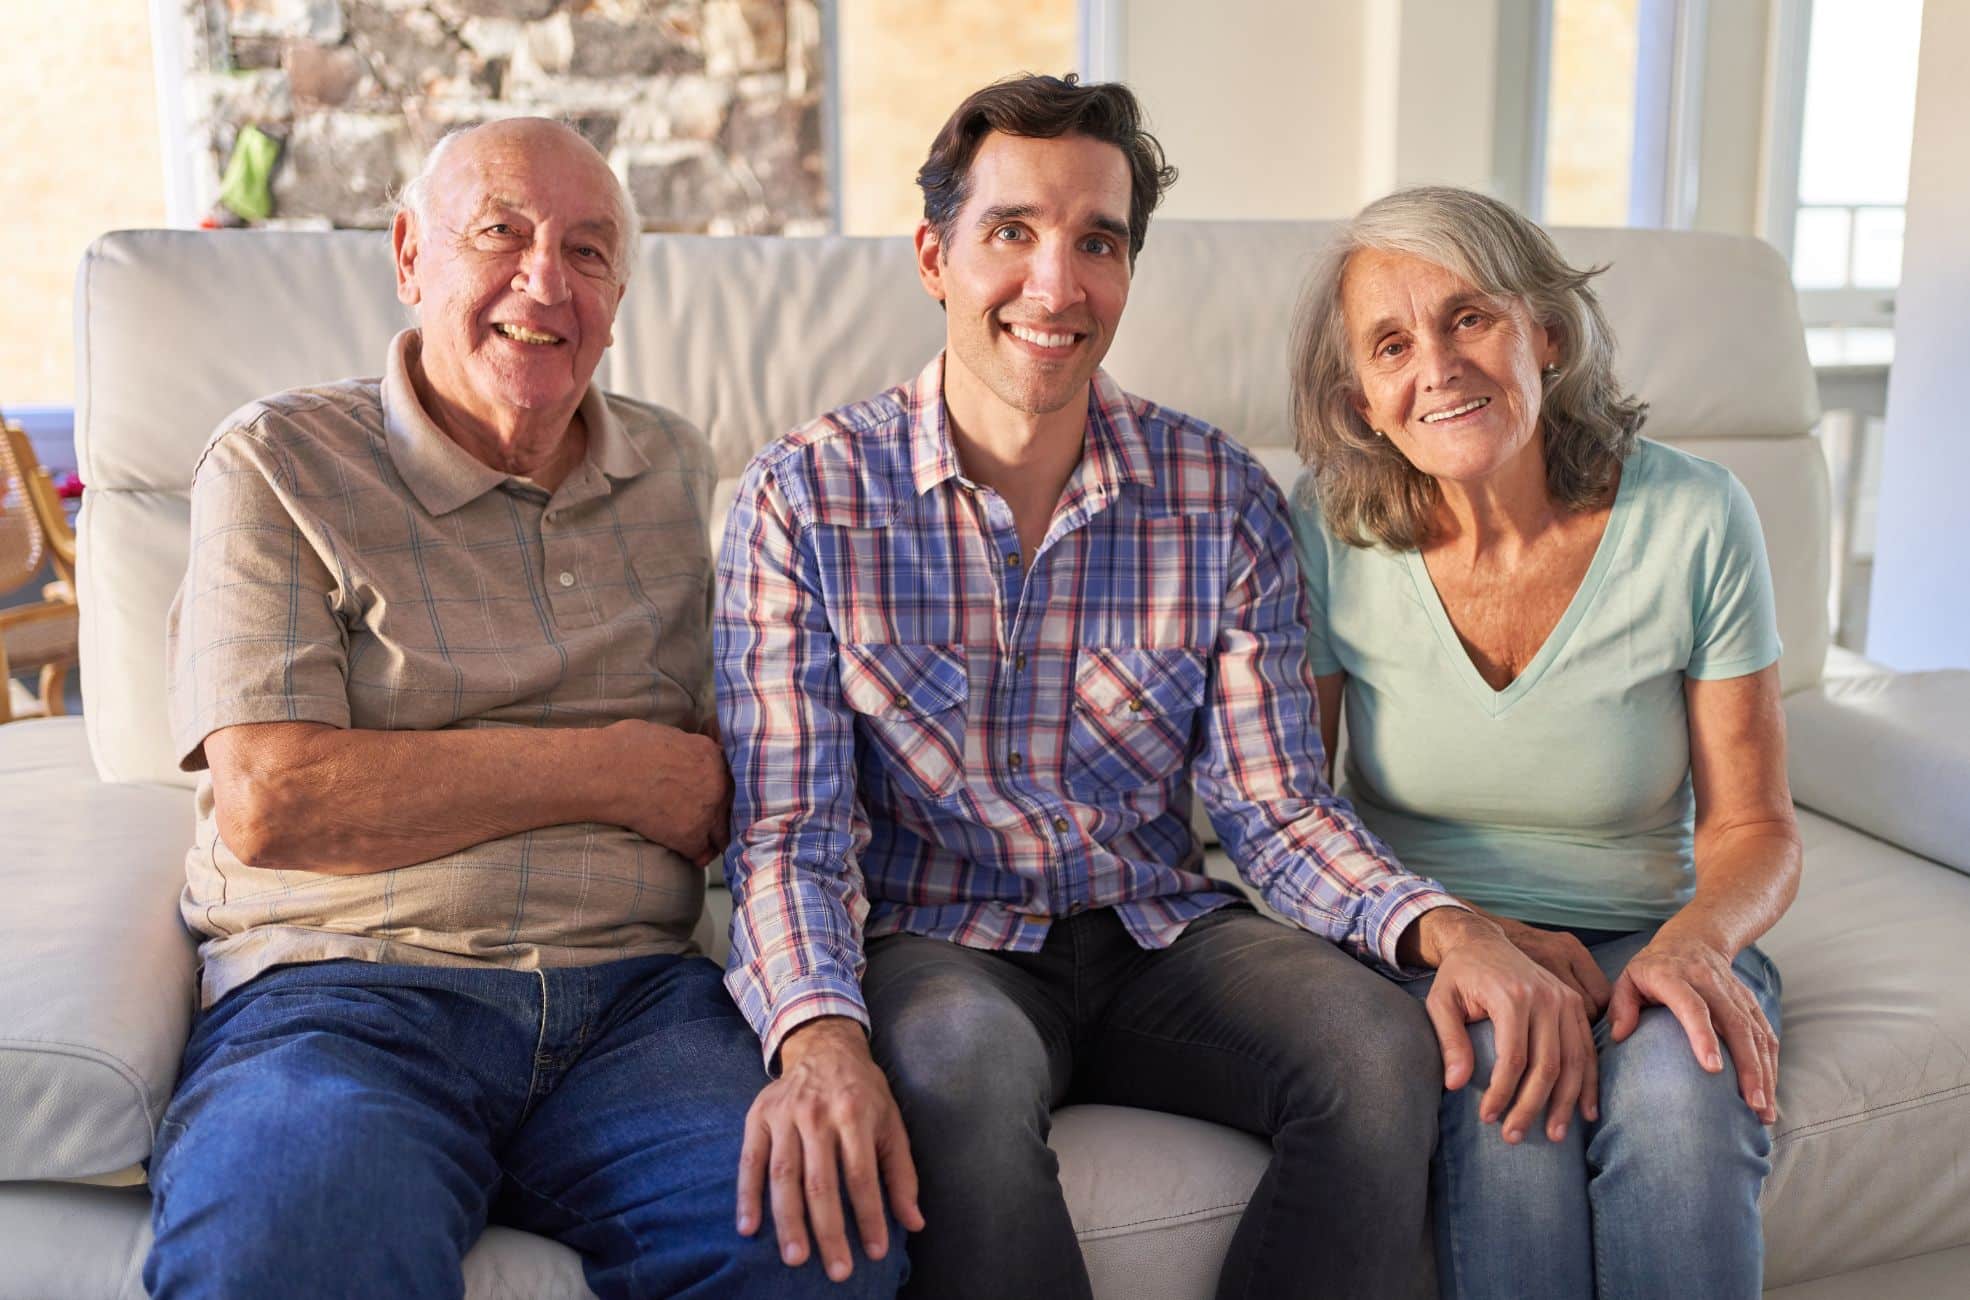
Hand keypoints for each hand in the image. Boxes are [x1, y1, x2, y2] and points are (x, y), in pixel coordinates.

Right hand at [598, 721, 731, 865]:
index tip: (715, 794)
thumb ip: (688, 750)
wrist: (607, 773)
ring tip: (708, 842)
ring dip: (715, 837)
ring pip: (723, 833)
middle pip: (732, 805)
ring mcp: (707, 811)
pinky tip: (691, 855)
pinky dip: (695, 855)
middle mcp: (718, 783)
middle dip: (721, 812)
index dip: (722, 787)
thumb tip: (685, 757)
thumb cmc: (626, 748)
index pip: (731, 776)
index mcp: (712, 755)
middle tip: (711, 820)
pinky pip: (701, 852)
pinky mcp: (689, 836)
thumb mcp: (668, 736)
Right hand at [737, 1018, 924, 1280]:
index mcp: (855, 1114)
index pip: (861, 1175)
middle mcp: (817, 1114)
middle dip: (829, 1231)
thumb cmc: (864, 1091)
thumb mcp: (891, 1123)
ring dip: (788, 1221)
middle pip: (821, 1182)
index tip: (875, 1251)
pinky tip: (749, 1227)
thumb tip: (914, 1222)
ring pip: (784, 1176)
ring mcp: (784, 1115)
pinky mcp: (758, 1117)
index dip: (869, 1215)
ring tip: (796, 1258)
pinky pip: (750, 1161)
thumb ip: (901, 1174)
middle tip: (837, 1270)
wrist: (824, 1045)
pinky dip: (747, 1195)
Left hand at [1414, 908, 1599, 1143]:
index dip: (1502, 1094)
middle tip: (1515, 1136)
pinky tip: (1586, 1111)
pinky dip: (1589, 1082)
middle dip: (1532, 1106)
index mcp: (1511, 995)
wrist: (1483, 941)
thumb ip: (1450, 1040)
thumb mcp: (1440, 1002)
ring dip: (1566, 1103)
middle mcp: (1545, 996)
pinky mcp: (1575, 1003)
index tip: (1488, 1118)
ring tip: (1555, 1135)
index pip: (1513, 1059)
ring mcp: (1565, 999)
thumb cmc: (1459, 975)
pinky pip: (1588, 1048)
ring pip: (1574, 1061)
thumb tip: (1455, 1084)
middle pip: (1547, 1065)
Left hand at [1610, 928, 1777, 1124]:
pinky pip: (1766, 1035)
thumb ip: (1622, 1005)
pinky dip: (1771, 1065)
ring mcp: (1735, 994)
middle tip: (1752, 1104)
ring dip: (1764, 1073)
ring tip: (1764, 1111)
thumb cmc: (1653, 967)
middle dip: (1748, 1066)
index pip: (1693, 1007)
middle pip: (1735, 1025)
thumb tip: (1620, 1036)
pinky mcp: (1751, 1003)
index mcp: (1675, 977)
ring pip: (1757, 1033)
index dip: (1704, 1036)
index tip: (1713, 1068)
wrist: (1693, 939)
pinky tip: (1770, 1093)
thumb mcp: (1628, 977)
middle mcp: (1711, 984)